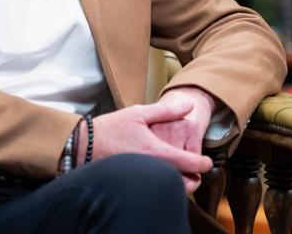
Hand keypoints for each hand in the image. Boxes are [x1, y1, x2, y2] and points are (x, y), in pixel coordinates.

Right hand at [81, 97, 212, 192]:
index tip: (207, 161)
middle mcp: (151, 167)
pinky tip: (161, 172)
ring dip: (180, 181)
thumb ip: (165, 111)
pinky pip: (155, 185)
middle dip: (193, 178)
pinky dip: (164, 182)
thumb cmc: (110, 129)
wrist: (84, 145)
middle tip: (197, 170)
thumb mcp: (139, 113)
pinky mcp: (135, 181)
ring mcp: (143, 176)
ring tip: (181, 171)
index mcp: (155, 150)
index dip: (203, 163)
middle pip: (183, 182)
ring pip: (170, 186)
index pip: (189, 162)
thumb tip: (188, 106)